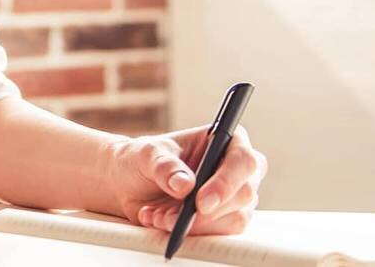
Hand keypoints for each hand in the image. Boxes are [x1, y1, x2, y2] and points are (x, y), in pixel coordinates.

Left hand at [106, 124, 266, 235]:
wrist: (130, 184)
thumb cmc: (143, 160)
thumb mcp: (147, 155)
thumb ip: (165, 166)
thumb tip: (185, 185)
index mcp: (225, 140)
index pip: (243, 160)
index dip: (226, 183)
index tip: (201, 202)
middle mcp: (236, 169)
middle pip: (244, 194)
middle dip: (206, 212)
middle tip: (170, 216)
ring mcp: (234, 196)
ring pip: (234, 220)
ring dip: (194, 225)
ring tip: (159, 215)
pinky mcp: (225, 219)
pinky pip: (218, 234)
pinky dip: (189, 233)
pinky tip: (162, 221)